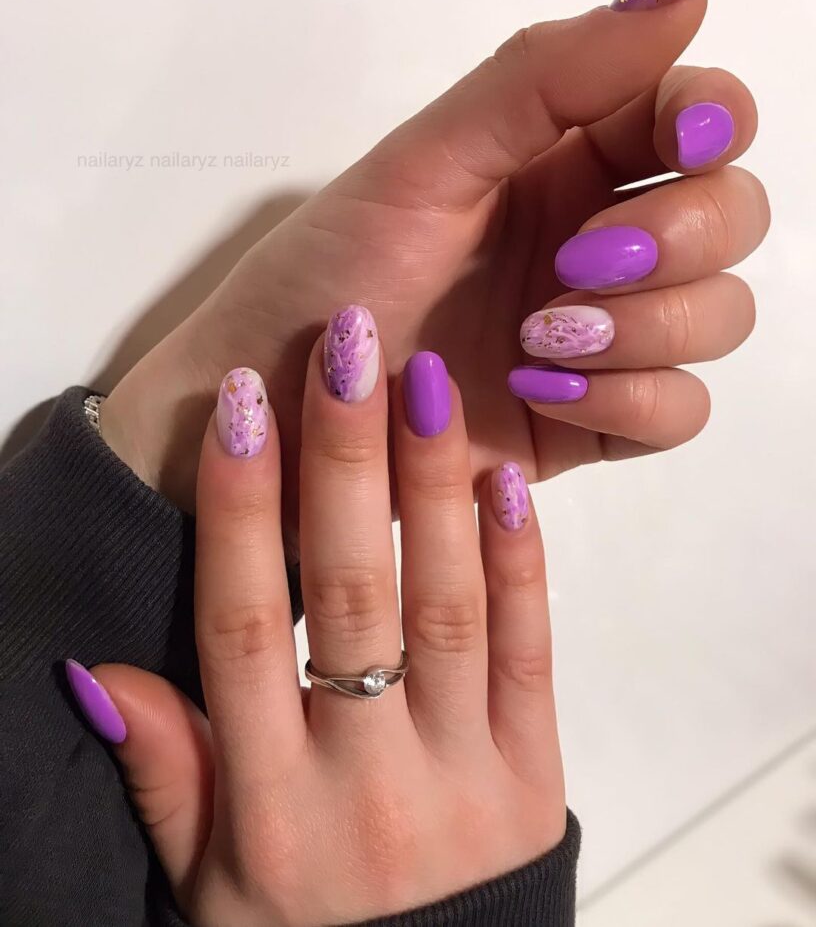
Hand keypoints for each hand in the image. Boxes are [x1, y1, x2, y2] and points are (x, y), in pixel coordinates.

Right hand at [84, 325, 564, 925]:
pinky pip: (530, 654)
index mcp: (273, 806)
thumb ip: (166, 776)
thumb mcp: (207, 888)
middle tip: (345, 346)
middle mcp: (367, 781)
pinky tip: (503, 480)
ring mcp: (464, 776)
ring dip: (435, 485)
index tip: (242, 409)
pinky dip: (521, 562)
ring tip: (429, 379)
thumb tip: (96, 676)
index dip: (241, 511)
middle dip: (345, 460)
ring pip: (447, 607)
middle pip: (353, 593)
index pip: (246, 628)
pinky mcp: (535, 776)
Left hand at [102, 0, 767, 538]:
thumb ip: (545, 78)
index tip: (685, 139)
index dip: (713, 120)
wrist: (282, 405)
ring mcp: (603, 337)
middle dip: (682, 236)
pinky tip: (543, 390)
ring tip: (536, 336)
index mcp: (563, 163)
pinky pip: (678, 411)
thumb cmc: (330, 274)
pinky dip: (632, 399)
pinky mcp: (593, 420)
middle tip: (582, 261)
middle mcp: (598, 243)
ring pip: (718, 316)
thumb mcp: (422, 165)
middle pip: (731, 218)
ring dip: (651, 324)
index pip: (694, 120)